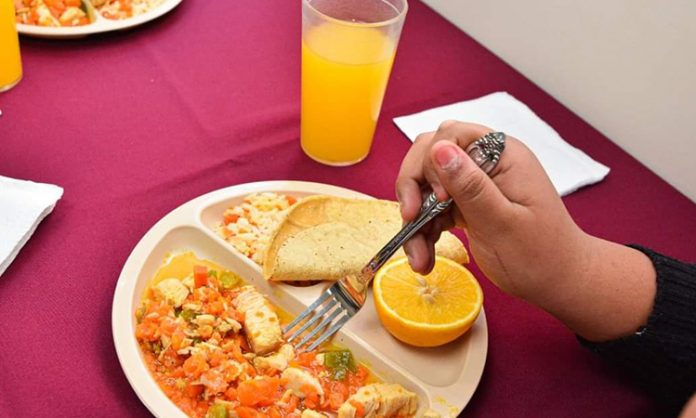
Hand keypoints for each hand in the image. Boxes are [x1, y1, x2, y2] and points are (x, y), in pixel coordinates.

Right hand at [396, 121, 584, 299]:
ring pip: (425, 187)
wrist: (558, 283)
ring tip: (418, 257)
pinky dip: (423, 232)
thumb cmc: (542, 255)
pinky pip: (431, 210)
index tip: (436, 199)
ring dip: (414, 219)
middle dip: (413, 187)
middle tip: (410, 218)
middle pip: (430, 156)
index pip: (450, 135)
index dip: (432, 163)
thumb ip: (471, 186)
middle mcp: (486, 163)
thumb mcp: (503, 223)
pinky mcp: (465, 205)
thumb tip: (439, 149)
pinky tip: (424, 258)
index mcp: (502, 155)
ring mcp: (474, 185)